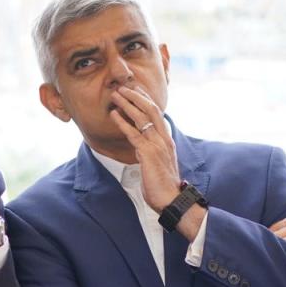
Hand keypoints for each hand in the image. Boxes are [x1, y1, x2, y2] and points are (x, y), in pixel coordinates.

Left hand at [109, 86, 180, 211]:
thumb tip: (140, 148)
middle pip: (151, 109)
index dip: (145, 99)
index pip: (157, 113)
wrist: (172, 200)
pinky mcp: (149, 154)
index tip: (134, 89)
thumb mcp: (157, 164)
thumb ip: (149, 153)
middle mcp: (164, 139)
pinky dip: (122, 122)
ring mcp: (157, 145)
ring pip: (142, 117)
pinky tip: (114, 114)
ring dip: (127, 104)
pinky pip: (134, 134)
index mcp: (166, 140)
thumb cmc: (163, 185)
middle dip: (136, 95)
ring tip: (115, 95)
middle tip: (122, 86)